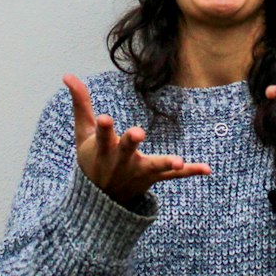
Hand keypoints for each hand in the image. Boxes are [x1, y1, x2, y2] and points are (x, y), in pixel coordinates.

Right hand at [63, 74, 210, 205]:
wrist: (99, 201)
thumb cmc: (92, 159)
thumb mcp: (83, 133)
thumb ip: (80, 103)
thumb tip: (67, 74)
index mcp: (103, 149)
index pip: (103, 136)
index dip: (104, 127)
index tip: (105, 117)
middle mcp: (121, 162)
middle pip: (126, 151)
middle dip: (131, 142)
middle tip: (138, 133)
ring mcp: (138, 171)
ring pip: (153, 167)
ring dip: (165, 162)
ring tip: (178, 160)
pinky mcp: (152, 178)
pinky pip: (173, 177)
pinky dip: (189, 172)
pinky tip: (207, 168)